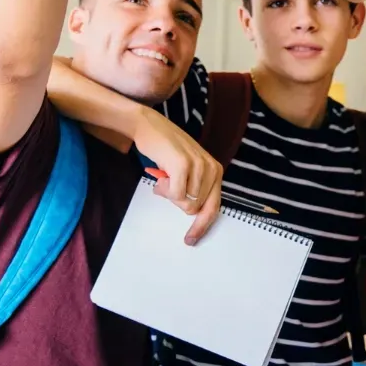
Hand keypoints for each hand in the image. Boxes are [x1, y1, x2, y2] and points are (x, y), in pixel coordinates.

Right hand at [132, 108, 223, 244]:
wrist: (150, 127)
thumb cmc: (167, 150)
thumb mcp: (188, 170)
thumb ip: (194, 189)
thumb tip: (193, 214)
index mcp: (215, 171)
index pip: (213, 207)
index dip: (201, 226)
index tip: (191, 239)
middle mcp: (212, 168)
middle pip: (196, 209)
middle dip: (177, 203)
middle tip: (166, 185)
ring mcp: (199, 166)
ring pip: (185, 204)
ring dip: (169, 194)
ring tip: (163, 176)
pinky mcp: (183, 165)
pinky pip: (175, 195)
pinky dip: (164, 190)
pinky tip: (160, 175)